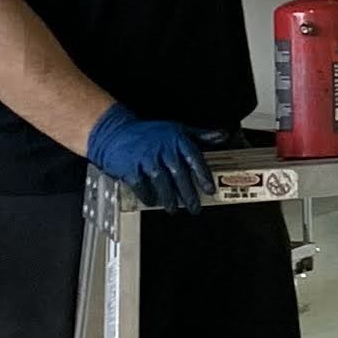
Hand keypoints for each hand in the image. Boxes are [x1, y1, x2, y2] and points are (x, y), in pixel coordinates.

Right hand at [83, 108, 212, 210]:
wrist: (116, 132)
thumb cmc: (148, 133)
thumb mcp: (176, 129)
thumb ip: (200, 135)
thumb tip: (222, 135)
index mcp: (176, 139)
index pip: (194, 158)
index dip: (203, 175)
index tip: (209, 189)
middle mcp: (162, 148)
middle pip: (179, 174)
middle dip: (188, 194)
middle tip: (194, 207)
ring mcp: (146, 159)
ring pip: (162, 183)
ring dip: (169, 199)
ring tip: (174, 209)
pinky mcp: (130, 169)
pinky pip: (142, 186)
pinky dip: (148, 196)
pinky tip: (152, 202)